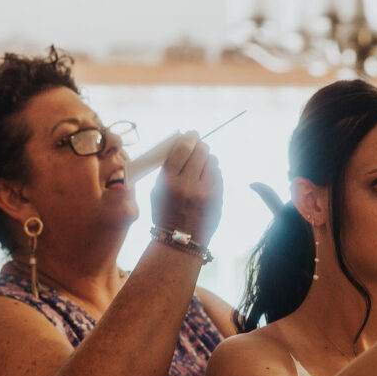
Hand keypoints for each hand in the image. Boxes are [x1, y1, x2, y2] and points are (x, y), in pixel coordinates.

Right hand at [150, 131, 222, 245]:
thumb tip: (183, 145)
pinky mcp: (218, 197)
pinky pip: (218, 174)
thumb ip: (168, 169)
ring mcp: (205, 191)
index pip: (182, 148)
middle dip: (200, 145)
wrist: (182, 240)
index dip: (189, 137)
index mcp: (169, 181)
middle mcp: (188, 184)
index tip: (192, 134)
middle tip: (199, 145)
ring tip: (201, 166)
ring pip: (212, 160)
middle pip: (201, 150)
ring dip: (207, 159)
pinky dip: (213, 172)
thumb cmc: (166, 213)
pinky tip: (206, 179)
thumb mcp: (158, 191)